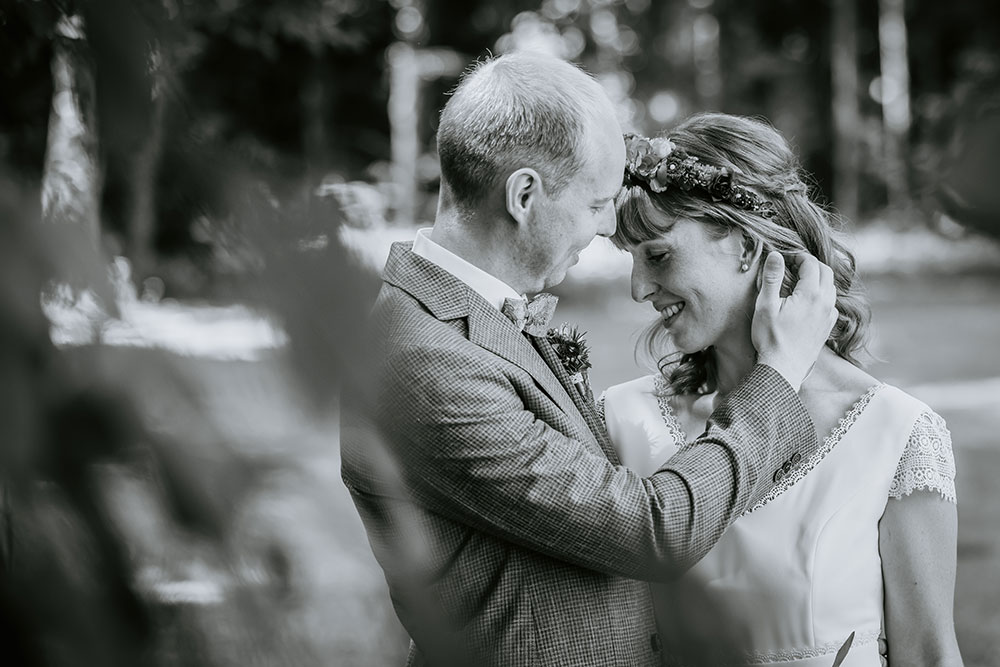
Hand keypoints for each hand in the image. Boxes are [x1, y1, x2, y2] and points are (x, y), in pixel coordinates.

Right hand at [752, 252, 836, 390]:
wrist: (783, 368)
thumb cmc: (771, 338)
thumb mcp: (765, 306)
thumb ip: (772, 278)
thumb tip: (775, 255)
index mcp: (810, 294)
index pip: (811, 264)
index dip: (798, 257)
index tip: (786, 258)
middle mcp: (825, 302)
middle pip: (826, 272)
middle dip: (811, 264)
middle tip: (794, 265)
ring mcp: (829, 315)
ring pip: (831, 287)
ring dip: (819, 278)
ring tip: (801, 280)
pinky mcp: (828, 327)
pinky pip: (831, 303)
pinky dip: (822, 294)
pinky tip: (809, 300)